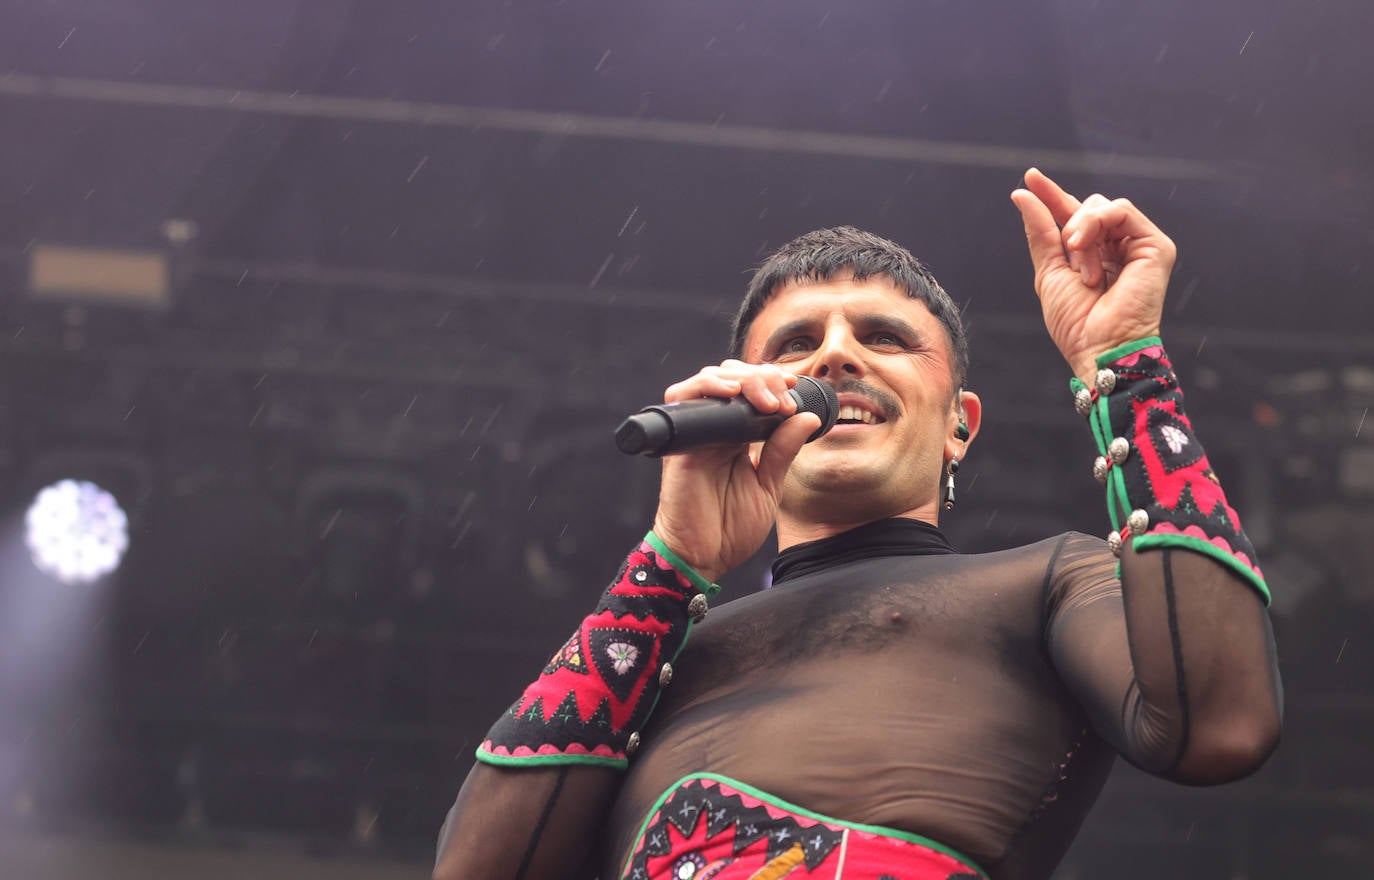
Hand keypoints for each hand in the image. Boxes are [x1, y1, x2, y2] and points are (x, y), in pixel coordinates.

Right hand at [650, 361, 821, 582]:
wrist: (703, 558)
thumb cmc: (730, 528)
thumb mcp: (768, 486)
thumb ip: (783, 450)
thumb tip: (808, 417)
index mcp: (734, 437)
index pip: (749, 391)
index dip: (771, 381)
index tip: (794, 389)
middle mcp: (712, 430)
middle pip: (730, 377)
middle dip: (761, 377)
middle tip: (784, 397)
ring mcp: (695, 434)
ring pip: (709, 380)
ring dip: (741, 380)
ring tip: (767, 399)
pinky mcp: (680, 444)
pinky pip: (683, 401)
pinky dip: (707, 389)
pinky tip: (732, 394)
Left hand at [1011, 168, 1174, 383]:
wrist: (1100, 347)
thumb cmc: (1076, 322)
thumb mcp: (1048, 271)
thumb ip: (1040, 231)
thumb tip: (1023, 193)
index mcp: (1093, 254)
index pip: (1072, 215)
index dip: (1052, 196)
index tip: (1030, 177)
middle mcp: (1117, 246)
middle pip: (1087, 206)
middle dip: (1068, 229)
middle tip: (1070, 262)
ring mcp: (1137, 244)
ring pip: (1101, 206)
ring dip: (1081, 232)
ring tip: (1083, 270)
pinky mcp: (1156, 245)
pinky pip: (1121, 209)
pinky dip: (1097, 225)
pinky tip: (1087, 252)